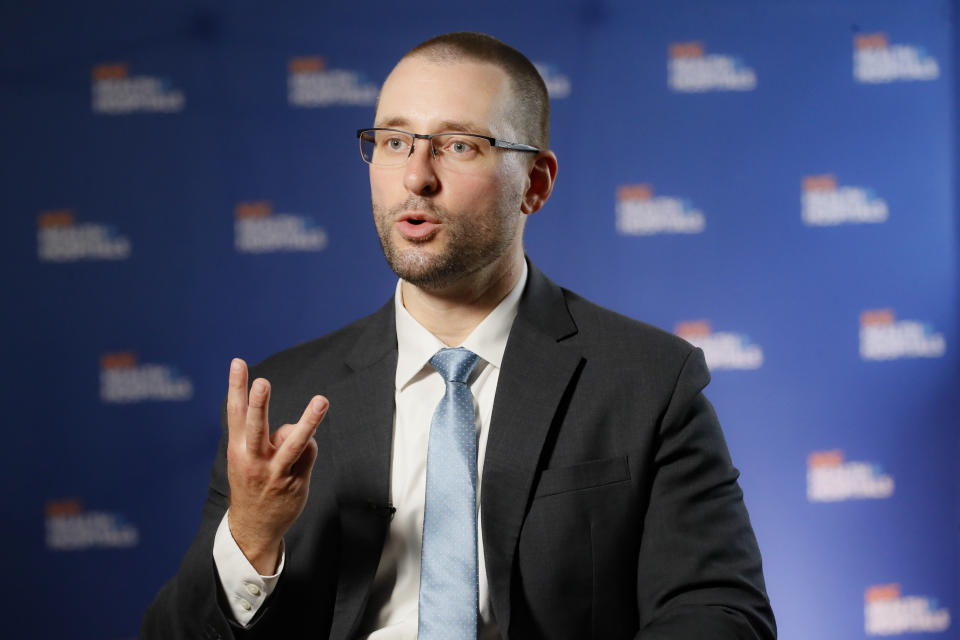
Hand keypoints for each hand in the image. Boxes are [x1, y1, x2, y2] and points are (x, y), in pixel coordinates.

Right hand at [224, 358, 328, 574]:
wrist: (254, 527)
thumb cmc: (252, 482)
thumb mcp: (245, 459)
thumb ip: (263, 436)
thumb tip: (293, 427)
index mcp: (237, 450)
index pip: (236, 413)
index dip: (236, 387)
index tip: (238, 363)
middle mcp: (254, 460)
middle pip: (257, 427)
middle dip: (259, 404)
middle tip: (262, 383)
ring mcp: (275, 472)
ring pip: (294, 442)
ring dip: (309, 421)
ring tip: (321, 400)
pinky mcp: (296, 482)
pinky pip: (309, 451)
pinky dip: (309, 444)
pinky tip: (300, 458)